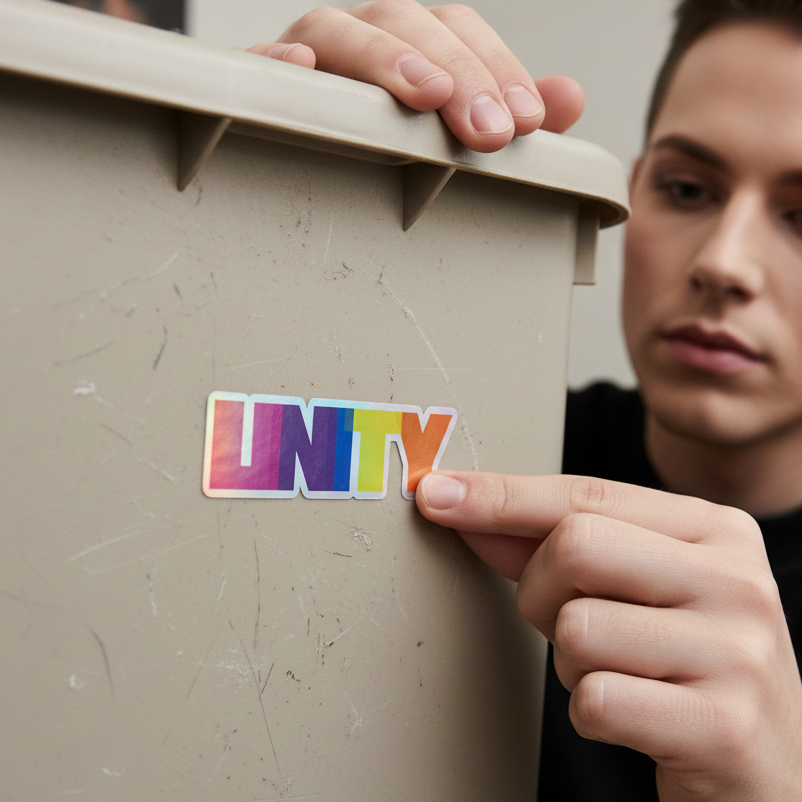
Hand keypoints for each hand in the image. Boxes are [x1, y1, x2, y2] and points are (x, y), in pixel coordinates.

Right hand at [246, 1, 583, 151]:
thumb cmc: (389, 146)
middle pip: (409, 24)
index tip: (527, 122)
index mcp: (411, 44)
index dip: (498, 70)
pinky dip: (280, 61)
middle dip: (457, 74)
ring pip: (341, 30)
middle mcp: (364, 38)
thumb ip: (507, 113)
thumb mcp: (456, 132)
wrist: (307, 161)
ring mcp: (310, 54)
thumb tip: (570, 97)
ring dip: (386, 59)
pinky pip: (260, 61)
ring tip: (424, 96)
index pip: (460, 33)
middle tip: (487, 130)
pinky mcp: (261, 82)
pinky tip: (303, 70)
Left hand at [416, 470, 801, 800]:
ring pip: (577, 629)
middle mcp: (738, 580)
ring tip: (621, 673)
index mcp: (717, 529)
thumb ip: (549, 543)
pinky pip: (595, 701)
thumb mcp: (631, 586)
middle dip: (540, 591)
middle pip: (574, 547)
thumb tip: (458, 505)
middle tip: (571, 622)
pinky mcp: (722, 725)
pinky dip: (591, 712)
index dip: (501, 496)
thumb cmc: (681, 659)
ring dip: (572, 663)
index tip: (437, 494)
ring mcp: (738, 652)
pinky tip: (634, 715)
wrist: (762, 761)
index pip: (585, 494)